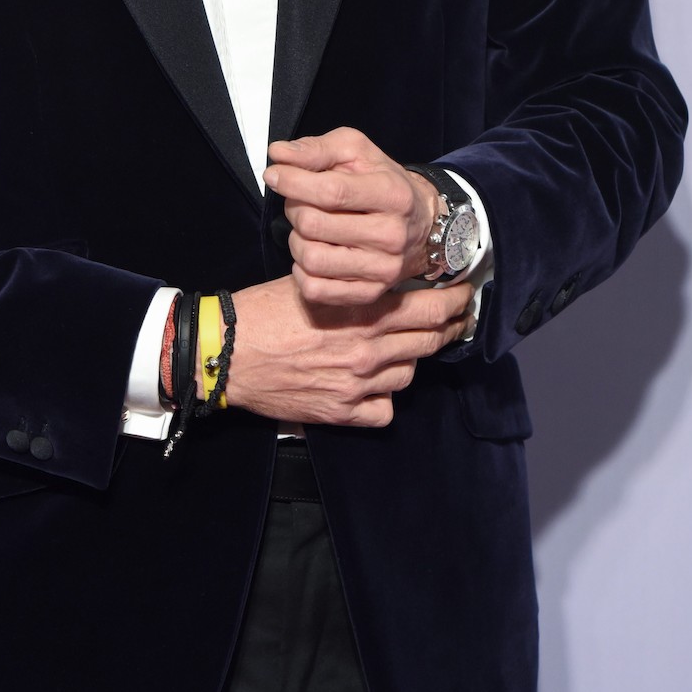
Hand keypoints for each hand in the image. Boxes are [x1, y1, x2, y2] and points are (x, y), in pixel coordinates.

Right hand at [224, 274, 476, 427]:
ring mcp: (358, 384)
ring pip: (410, 374)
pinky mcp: (343, 412)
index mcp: (362, 312)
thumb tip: (387, 279)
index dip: (455, 301)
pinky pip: (385, 410)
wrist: (227, 353)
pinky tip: (374, 384)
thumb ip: (354, 285)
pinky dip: (384, 398)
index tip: (464, 295)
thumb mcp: (312, 283)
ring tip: (400, 348)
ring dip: (409, 359)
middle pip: (430, 339)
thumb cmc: (264, 311)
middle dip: (449, 326)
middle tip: (456, 318)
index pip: (430, 307)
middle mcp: (368, 349)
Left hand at [264, 127, 440, 309]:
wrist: (422, 225)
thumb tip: (278, 154)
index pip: (331, 192)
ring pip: (310, 259)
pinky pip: (315, 289)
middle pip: (314, 225)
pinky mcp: (369, 293)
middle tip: (301, 202)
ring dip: (296, 240)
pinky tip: (313, 253)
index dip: (293, 182)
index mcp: (391, 195)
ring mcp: (381, 269)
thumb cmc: (382, 182)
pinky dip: (301, 271)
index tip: (274, 175)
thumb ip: (317, 149)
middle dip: (295, 209)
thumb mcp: (356, 152)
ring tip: (308, 229)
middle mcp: (390, 235)